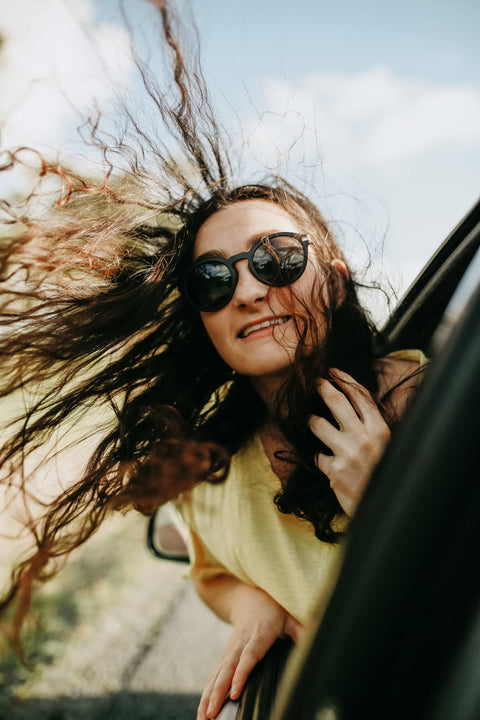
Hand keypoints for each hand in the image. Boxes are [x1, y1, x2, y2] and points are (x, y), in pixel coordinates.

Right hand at [197, 586, 302, 719]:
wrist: (248, 599)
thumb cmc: (272, 610)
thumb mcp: (290, 617)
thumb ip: (301, 630)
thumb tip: (316, 642)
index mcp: (258, 634)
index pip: (249, 656)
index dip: (241, 674)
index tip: (234, 692)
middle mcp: (241, 643)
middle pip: (228, 669)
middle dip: (218, 691)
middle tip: (212, 712)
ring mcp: (231, 650)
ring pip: (218, 674)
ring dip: (209, 696)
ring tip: (204, 717)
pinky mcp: (226, 657)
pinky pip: (215, 676)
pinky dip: (207, 692)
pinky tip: (203, 709)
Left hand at [309, 368, 390, 516]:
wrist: (385, 508)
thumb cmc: (384, 474)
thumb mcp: (386, 446)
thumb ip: (371, 427)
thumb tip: (352, 405)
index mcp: (380, 429)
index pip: (360, 396)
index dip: (345, 380)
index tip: (333, 372)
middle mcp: (364, 437)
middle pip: (336, 402)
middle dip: (322, 388)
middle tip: (315, 383)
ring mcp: (347, 452)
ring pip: (318, 424)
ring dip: (311, 421)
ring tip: (311, 422)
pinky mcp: (334, 470)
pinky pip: (316, 455)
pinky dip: (318, 457)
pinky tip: (324, 461)